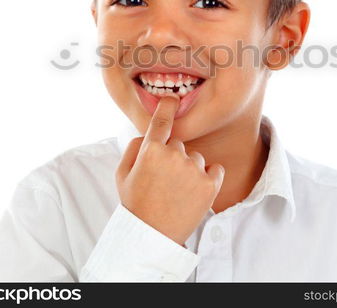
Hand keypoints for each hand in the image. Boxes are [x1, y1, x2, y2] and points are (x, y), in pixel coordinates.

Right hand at [115, 94, 224, 245]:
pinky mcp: (210, 184)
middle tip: (164, 180)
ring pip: (196, 157)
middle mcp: (174, 155)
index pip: (162, 119)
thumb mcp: (121, 174)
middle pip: (179, 144)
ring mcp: (193, 169)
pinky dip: (208, 177)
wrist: (152, 236)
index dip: (168, 106)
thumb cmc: (135, 204)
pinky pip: (215, 169)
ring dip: (190, 169)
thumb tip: (147, 133)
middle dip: (173, 156)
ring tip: (177, 191)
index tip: (172, 99)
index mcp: (151, 150)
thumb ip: (133, 147)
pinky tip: (195, 192)